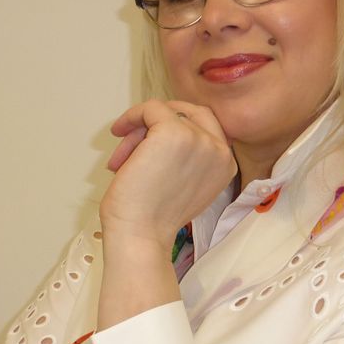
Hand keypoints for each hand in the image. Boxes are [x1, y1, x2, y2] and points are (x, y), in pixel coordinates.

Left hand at [100, 99, 236, 255]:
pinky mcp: (173, 131)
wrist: (140, 235)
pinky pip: (150, 109)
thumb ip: (188, 160)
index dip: (180, 127)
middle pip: (193, 113)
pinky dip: (132, 117)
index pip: (209, 127)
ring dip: (141, 129)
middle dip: (163, 119)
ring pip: (167, 112)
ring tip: (123, 157)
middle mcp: (219, 150)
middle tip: (139, 131)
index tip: (154, 139)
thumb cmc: (152, 218)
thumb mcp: (186, 186)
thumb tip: (160, 134)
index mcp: (226, 165)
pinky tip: (118, 132)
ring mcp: (198, 139)